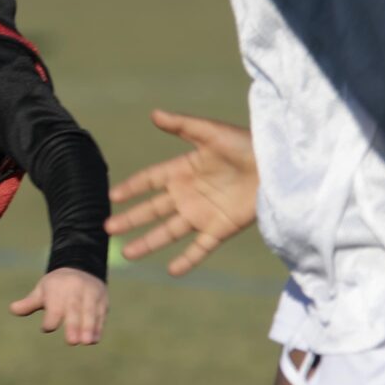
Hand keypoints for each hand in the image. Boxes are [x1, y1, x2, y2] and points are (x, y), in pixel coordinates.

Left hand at [10, 267, 107, 344]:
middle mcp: (75, 291)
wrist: (81, 267)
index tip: (47, 327)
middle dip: (74, 325)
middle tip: (71, 342)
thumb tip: (12, 310)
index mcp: (58, 289)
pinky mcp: (102, 301)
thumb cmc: (56, 286)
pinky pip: (101, 314)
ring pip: (90, 312)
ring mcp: (91, 296)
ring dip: (89, 328)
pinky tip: (94, 340)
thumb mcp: (42, 290)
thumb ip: (29, 303)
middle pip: (74, 309)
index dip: (51, 318)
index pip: (55, 306)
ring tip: (86, 342)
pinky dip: (98, 327)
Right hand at [106, 109, 258, 274]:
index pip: (149, 181)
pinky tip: (173, 271)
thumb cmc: (246, 143)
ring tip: (127, 254)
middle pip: (152, 210)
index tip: (110, 198)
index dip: (131, 188)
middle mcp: (188, 194)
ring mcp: (203, 213)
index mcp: (183, 170)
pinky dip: (187, 260)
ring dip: (148, 242)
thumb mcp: (211, 132)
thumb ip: (182, 125)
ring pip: (169, 232)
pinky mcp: (221, 228)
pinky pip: (200, 247)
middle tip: (107, 229)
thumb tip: (154, 114)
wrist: (277, 165)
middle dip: (130, 220)